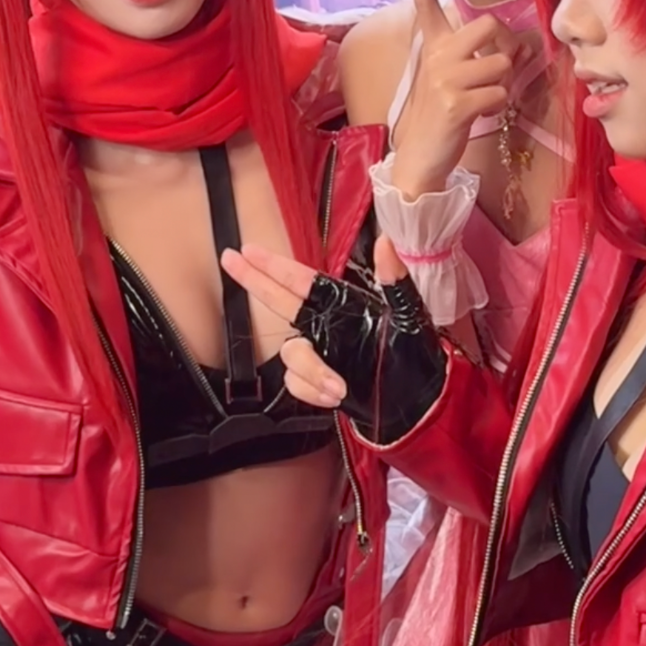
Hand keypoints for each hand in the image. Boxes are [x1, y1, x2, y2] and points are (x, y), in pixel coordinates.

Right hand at [221, 236, 446, 443]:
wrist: (416, 404)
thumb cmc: (415, 354)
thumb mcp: (409, 314)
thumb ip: (394, 279)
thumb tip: (384, 241)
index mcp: (344, 303)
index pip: (301, 279)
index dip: (274, 265)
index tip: (248, 249)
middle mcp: (326, 325)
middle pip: (280, 302)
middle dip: (255, 282)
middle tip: (230, 261)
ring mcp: (320, 354)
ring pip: (291, 354)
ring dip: (311, 370)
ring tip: (339, 385)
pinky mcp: (318, 383)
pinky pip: (297, 384)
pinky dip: (315, 392)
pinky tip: (337, 395)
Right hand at [393, 0, 525, 198]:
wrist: (421, 157)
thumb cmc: (441, 116)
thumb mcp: (450, 80)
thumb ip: (472, 59)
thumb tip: (512, 50)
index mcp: (433, 48)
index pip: (426, 6)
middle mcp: (437, 57)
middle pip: (490, 25)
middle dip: (506, 47)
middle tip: (499, 68)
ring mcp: (445, 79)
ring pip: (502, 64)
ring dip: (504, 85)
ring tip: (485, 99)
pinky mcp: (456, 103)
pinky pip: (499, 93)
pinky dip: (499, 106)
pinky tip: (481, 115)